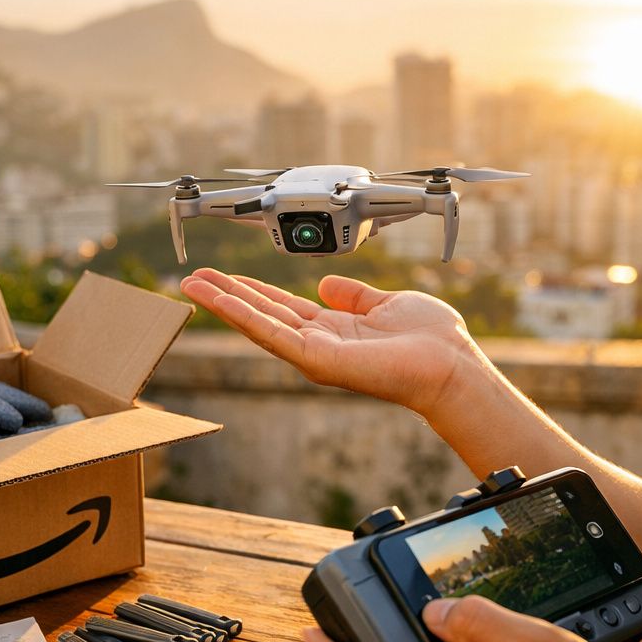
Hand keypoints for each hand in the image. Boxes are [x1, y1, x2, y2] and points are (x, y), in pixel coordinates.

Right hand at [179, 269, 482, 416]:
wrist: (450, 364)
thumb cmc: (431, 340)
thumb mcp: (386, 303)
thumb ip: (355, 295)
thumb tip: (327, 283)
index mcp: (333, 329)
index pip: (282, 308)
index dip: (252, 291)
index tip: (225, 278)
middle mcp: (318, 344)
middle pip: (262, 315)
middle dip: (227, 296)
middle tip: (193, 278)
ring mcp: (315, 355)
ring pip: (258, 324)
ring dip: (223, 304)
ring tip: (192, 285)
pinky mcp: (316, 361)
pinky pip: (273, 334)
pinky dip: (243, 316)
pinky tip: (220, 301)